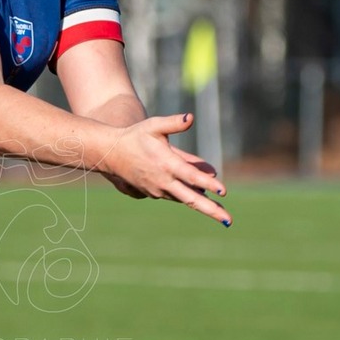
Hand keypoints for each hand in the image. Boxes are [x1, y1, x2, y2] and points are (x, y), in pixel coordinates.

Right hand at [101, 113, 231, 223]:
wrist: (111, 154)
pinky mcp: (155, 193)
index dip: (208, 183)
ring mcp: (158, 190)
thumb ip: (174, 123)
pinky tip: (200, 197)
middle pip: (191, 199)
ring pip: (185, 198)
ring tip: (220, 212)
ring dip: (203, 205)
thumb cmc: (135, 137)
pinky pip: (177, 196)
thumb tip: (191, 118)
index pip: (191, 176)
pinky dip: (189, 197)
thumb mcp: (154, 126)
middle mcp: (163, 180)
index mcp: (166, 164)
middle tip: (228, 221)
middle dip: (211, 210)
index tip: (223, 191)